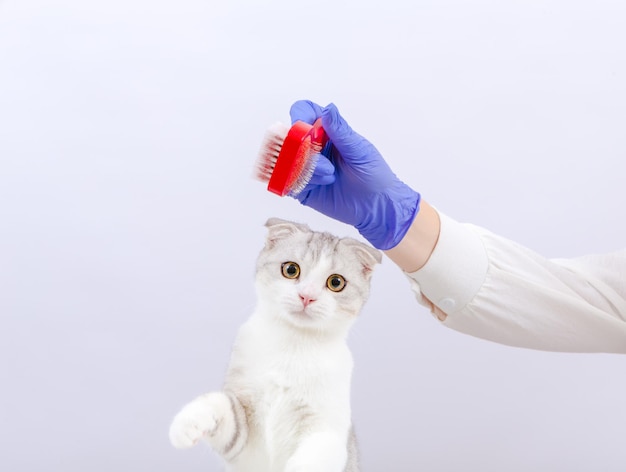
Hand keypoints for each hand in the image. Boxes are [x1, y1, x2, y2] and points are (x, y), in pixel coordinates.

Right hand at [289, 100, 420, 249]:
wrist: (375, 207)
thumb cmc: (373, 175)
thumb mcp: (359, 150)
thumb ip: (340, 131)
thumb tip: (328, 108)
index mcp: (327, 131)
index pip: (303, 112)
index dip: (299, 117)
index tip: (308, 132)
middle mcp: (313, 146)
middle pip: (290, 137)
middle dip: (305, 151)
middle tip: (327, 166)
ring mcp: (305, 166)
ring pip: (288, 160)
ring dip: (308, 169)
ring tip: (330, 177)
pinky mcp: (301, 187)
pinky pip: (287, 180)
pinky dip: (300, 182)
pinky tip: (320, 185)